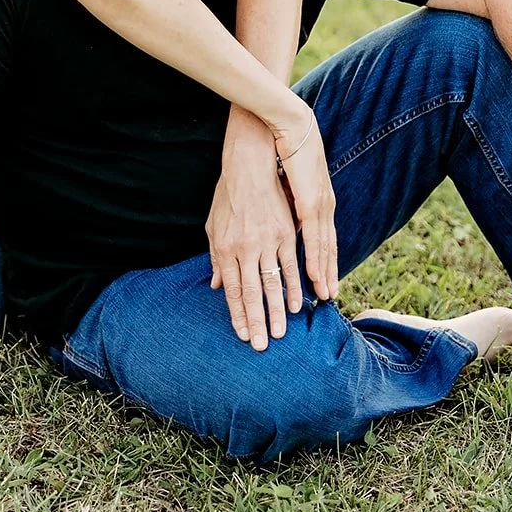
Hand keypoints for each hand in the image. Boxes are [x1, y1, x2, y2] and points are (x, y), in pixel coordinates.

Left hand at [207, 130, 302, 350]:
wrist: (249, 165)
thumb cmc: (228, 195)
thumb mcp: (213, 226)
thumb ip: (215, 258)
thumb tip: (214, 285)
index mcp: (224, 249)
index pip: (231, 290)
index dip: (237, 314)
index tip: (244, 334)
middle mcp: (244, 249)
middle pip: (250, 293)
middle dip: (257, 322)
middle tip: (262, 346)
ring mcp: (265, 242)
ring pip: (272, 284)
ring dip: (277, 311)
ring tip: (281, 332)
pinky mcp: (285, 234)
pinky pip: (291, 265)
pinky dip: (295, 286)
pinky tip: (299, 303)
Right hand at [274, 104, 337, 301]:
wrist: (283, 126)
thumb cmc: (280, 150)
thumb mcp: (286, 182)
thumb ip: (286, 203)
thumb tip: (279, 220)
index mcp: (319, 198)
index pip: (324, 234)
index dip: (325, 257)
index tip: (325, 278)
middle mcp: (324, 203)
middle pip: (329, 244)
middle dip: (329, 271)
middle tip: (330, 294)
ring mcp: (320, 203)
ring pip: (325, 245)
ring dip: (325, 271)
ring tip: (326, 292)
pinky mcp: (310, 201)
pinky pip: (314, 235)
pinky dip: (316, 257)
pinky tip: (316, 273)